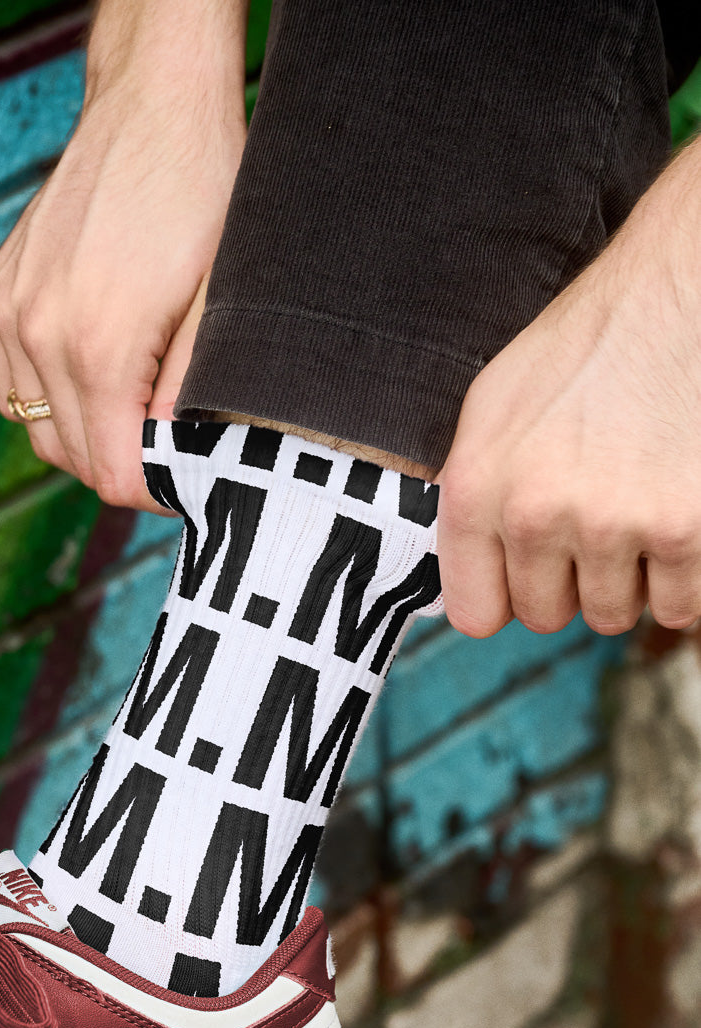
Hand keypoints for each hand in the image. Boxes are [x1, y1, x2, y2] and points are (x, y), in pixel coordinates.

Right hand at [0, 2, 246, 511]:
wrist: (152, 106)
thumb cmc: (200, 194)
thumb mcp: (217, 303)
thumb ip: (189, 392)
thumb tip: (173, 461)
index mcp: (99, 349)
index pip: (111, 475)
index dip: (149, 491)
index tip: (179, 478)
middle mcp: (39, 335)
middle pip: (71, 459)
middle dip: (119, 465)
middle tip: (164, 444)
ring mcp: (9, 312)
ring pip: (35, 428)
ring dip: (82, 433)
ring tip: (132, 404)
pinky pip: (13, 383)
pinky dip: (49, 395)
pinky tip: (91, 367)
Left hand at [438, 140, 700, 637]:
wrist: (677, 290)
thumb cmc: (588, 346)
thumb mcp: (494, 407)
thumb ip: (473, 496)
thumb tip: (471, 580)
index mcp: (475, 488)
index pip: (476, 612)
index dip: (509, 596)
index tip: (533, 573)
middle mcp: (532, 513)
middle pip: (548, 614)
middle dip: (574, 580)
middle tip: (600, 516)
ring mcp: (608, 524)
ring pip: (614, 613)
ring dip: (633, 575)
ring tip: (639, 502)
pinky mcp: (681, 528)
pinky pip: (680, 605)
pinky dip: (685, 575)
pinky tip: (679, 513)